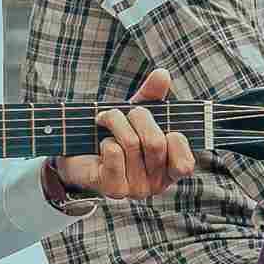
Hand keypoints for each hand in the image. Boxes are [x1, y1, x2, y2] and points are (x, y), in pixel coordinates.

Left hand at [48, 73, 195, 206]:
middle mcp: (156, 185)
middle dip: (138, 117)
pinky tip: (101, 143)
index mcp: (170, 170)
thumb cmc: (115, 135)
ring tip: (105, 119)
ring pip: (131, 144)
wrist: (78, 154)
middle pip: (155, 143)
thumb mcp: (136, 114)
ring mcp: (135, 189)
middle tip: (123, 113)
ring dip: (115, 122)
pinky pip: (114, 153)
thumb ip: (152, 96)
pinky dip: (105, 140)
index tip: (162, 128)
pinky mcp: (113, 188)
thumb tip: (162, 74)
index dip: (176, 140)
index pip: (186, 163)